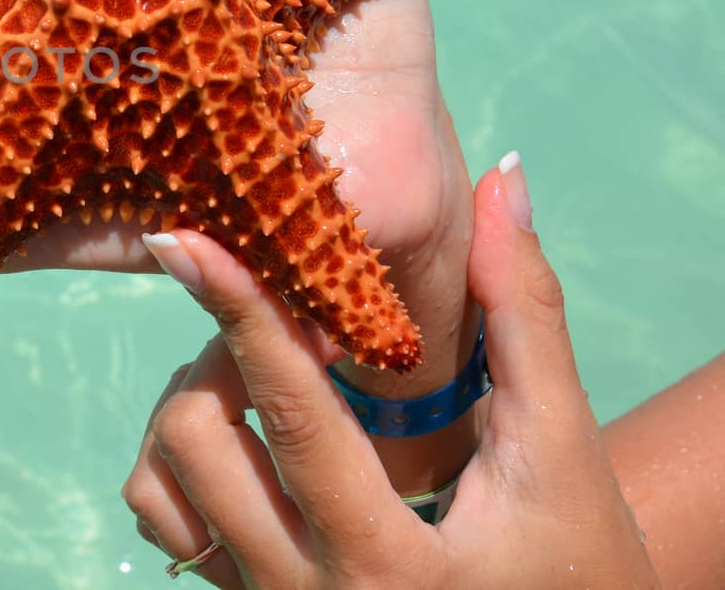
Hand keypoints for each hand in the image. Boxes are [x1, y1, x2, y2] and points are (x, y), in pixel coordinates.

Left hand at [121, 159, 658, 588]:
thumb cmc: (573, 557)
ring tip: (263, 380)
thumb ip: (524, 313)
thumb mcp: (561, 448)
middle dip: (224, 355)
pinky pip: (161, 523)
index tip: (184, 240)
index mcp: (389, 563)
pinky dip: (177, 463)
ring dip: (193, 402)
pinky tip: (242, 437)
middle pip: (198, 442)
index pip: (296, 414)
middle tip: (285, 327)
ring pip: (160, 481)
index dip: (239, 312)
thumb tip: (505, 181)